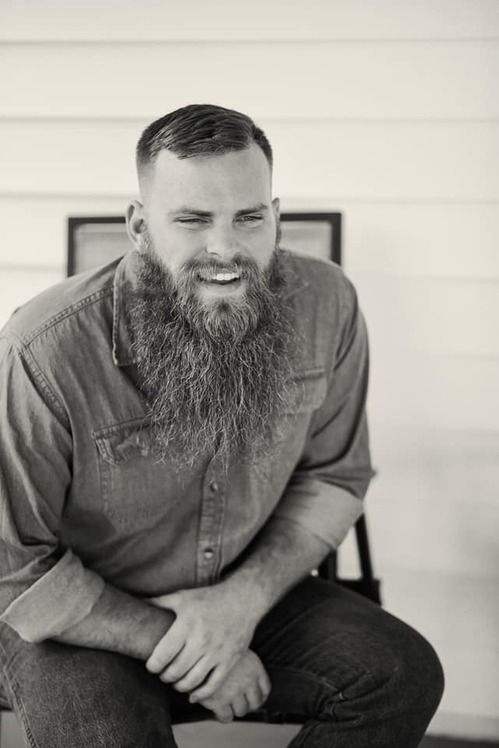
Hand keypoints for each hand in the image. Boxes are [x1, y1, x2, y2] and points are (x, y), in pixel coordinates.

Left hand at [145, 582, 259, 697]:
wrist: (243, 599)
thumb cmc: (208, 598)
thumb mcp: (182, 597)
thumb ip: (158, 603)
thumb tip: (134, 605)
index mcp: (186, 624)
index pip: (162, 655)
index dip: (152, 666)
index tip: (151, 666)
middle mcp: (201, 640)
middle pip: (175, 671)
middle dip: (164, 676)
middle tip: (162, 674)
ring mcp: (217, 652)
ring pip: (192, 681)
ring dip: (179, 686)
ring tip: (175, 681)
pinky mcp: (230, 660)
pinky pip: (212, 686)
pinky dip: (200, 695)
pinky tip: (192, 694)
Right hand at [196, 650, 270, 722]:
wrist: (197, 649)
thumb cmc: (215, 644)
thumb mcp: (235, 647)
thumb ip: (243, 661)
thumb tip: (246, 675)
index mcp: (254, 666)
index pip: (265, 688)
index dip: (260, 695)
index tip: (255, 696)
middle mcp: (247, 681)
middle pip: (255, 703)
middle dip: (248, 703)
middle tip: (240, 701)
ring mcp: (233, 692)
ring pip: (241, 711)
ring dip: (236, 709)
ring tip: (228, 704)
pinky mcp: (219, 701)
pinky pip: (226, 717)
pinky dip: (224, 715)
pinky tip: (219, 710)